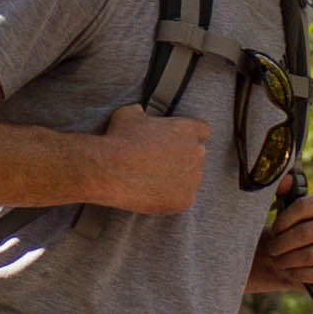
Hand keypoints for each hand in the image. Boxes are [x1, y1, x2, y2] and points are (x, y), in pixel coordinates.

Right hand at [86, 105, 211, 215]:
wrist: (109, 170)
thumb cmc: (119, 140)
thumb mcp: (129, 114)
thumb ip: (143, 113)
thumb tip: (140, 112)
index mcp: (188, 130)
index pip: (203, 131)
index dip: (189, 136)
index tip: (177, 141)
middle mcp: (196, 153)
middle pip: (197, 156)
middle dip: (182, 158)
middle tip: (159, 162)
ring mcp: (193, 179)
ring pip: (190, 179)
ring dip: (177, 179)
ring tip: (152, 180)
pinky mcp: (185, 200)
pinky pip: (182, 199)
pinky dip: (170, 198)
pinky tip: (152, 193)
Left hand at [251, 190, 312, 294]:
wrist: (310, 263)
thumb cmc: (295, 233)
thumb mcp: (288, 212)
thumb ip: (283, 192)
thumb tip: (286, 179)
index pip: (302, 206)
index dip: (282, 221)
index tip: (274, 231)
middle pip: (305, 233)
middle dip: (282, 245)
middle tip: (272, 251)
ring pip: (310, 255)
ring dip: (288, 261)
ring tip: (279, 262)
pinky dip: (301, 275)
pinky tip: (292, 272)